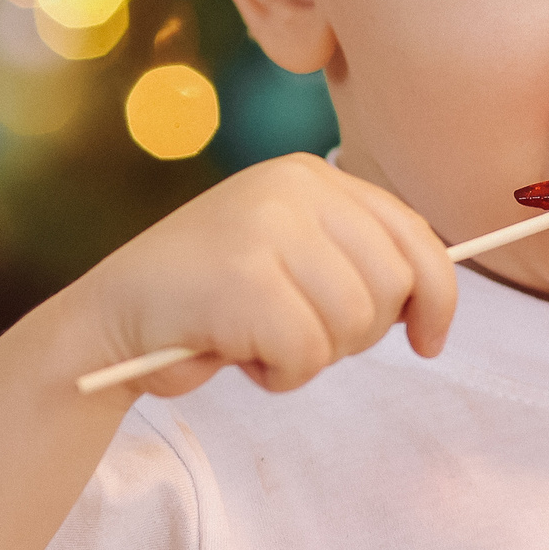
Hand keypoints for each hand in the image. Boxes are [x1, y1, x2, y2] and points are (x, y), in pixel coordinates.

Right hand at [69, 153, 457, 398]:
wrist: (110, 321)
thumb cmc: (211, 302)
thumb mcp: (292, 258)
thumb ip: (352, 261)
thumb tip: (433, 304)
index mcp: (312, 175)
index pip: (413, 234)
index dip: (438, 295)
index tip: (429, 340)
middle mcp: (295, 187)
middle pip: (392, 285)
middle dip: (358, 333)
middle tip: (298, 337)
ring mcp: (268, 228)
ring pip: (353, 323)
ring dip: (311, 356)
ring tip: (257, 339)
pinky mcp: (244, 279)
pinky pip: (307, 354)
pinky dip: (278, 374)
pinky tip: (235, 353)